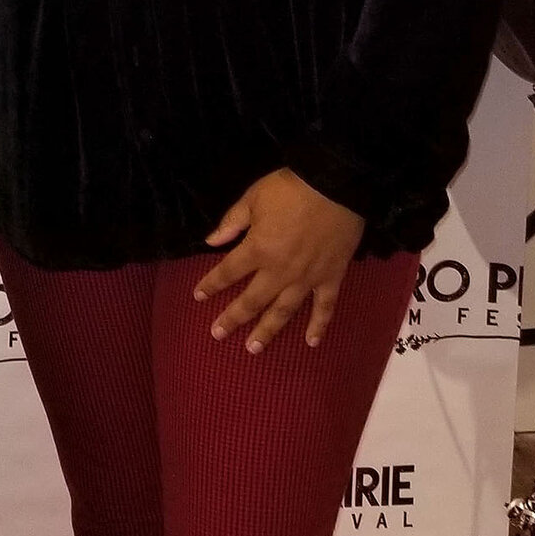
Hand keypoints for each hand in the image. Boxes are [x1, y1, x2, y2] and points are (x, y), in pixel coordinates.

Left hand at [195, 169, 366, 352]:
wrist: (337, 186)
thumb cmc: (290, 189)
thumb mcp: (253, 199)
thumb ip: (231, 223)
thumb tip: (210, 242)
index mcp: (257, 249)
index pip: (228, 272)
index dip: (211, 284)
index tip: (198, 296)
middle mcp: (279, 271)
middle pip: (252, 300)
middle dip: (232, 318)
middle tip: (218, 334)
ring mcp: (307, 278)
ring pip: (283, 311)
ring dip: (267, 331)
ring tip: (253, 349)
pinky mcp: (332, 278)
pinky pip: (324, 307)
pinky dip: (319, 325)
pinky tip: (311, 342)